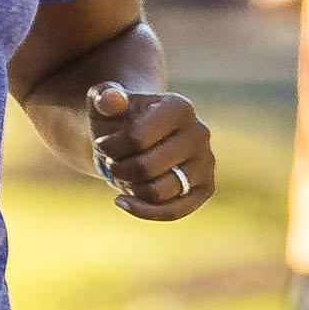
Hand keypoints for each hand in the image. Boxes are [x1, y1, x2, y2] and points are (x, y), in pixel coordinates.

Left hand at [84, 81, 216, 222]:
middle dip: (118, 169)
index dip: (109, 147)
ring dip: (129, 188)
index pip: (136, 139)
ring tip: (122, 175)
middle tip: (111, 163)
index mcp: (179, 107)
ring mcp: (206, 162)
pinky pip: (174, 211)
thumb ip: (105, 98)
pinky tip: (121, 201)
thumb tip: (113, 100)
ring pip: (157, 192)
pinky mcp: (205, 188)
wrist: (139, 136)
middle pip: (145, 168)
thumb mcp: (105, 102)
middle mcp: (199, 133)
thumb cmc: (120, 118)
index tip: (101, 143)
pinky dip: (144, 211)